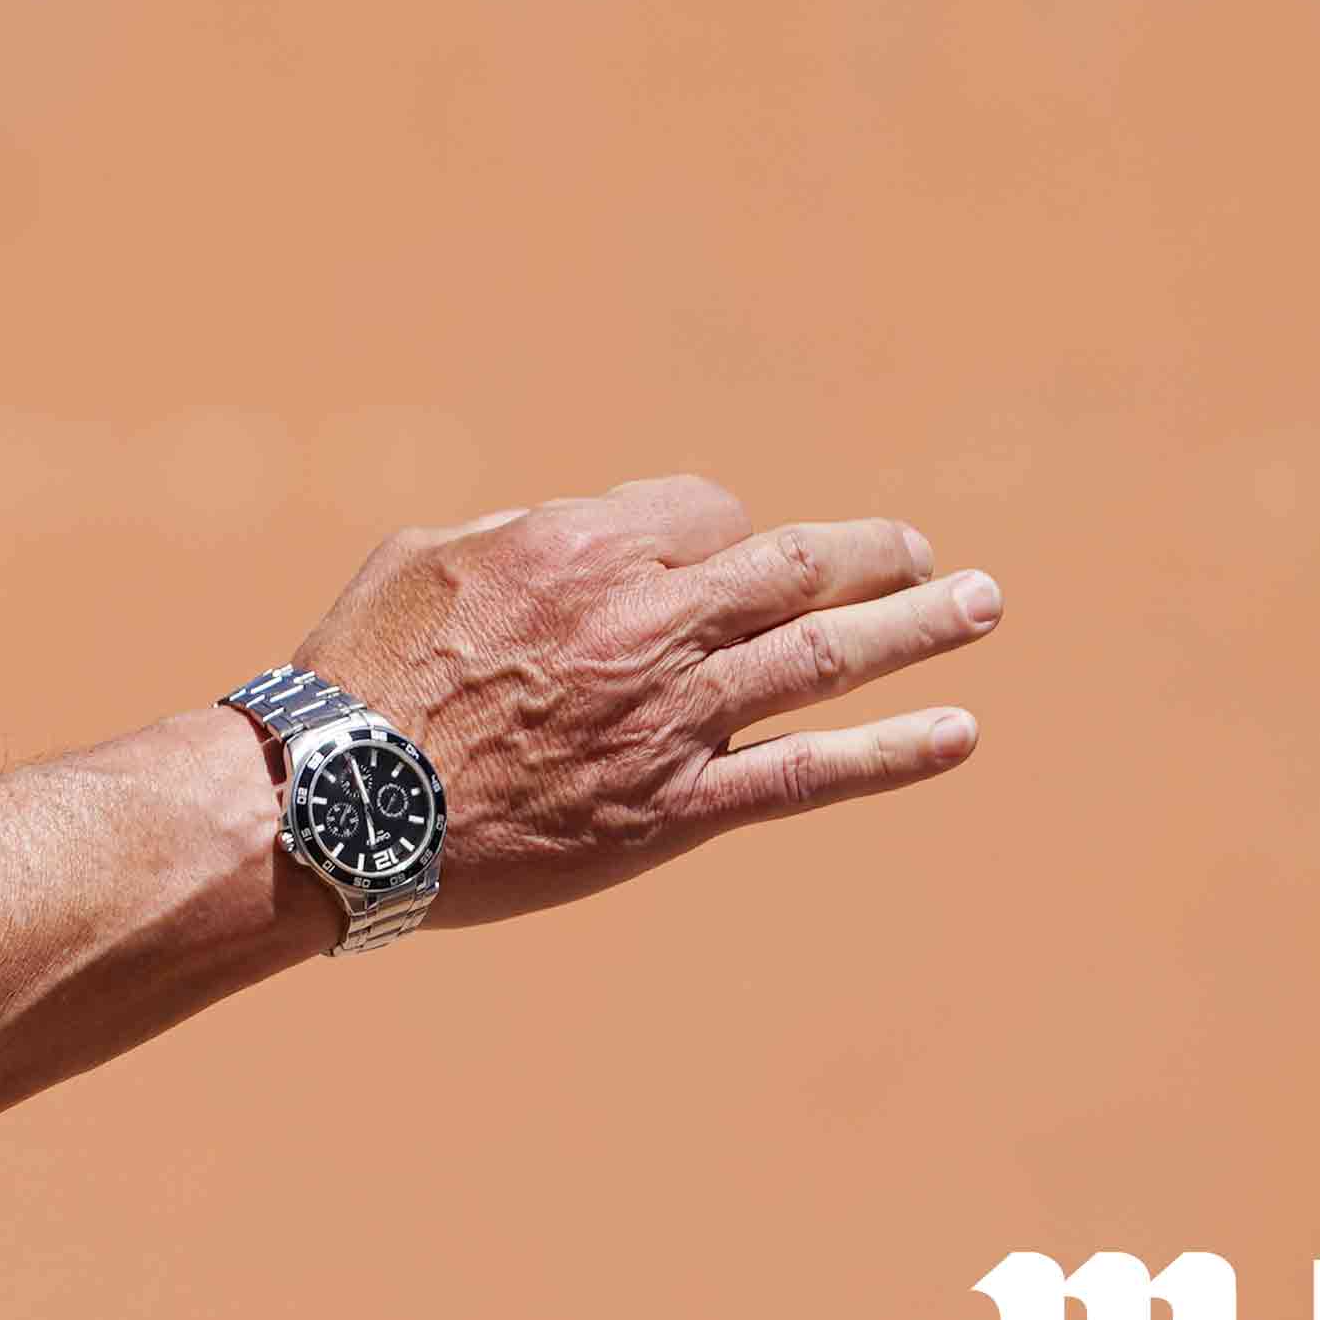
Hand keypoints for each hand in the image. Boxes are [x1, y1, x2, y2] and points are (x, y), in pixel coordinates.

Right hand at [286, 475, 995, 930]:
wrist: (337, 805)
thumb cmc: (358, 674)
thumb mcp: (426, 558)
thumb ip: (519, 534)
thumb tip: (580, 531)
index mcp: (582, 545)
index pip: (705, 511)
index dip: (720, 526)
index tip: (717, 552)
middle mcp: (646, 620)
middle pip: (792, 567)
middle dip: (871, 553)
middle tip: (921, 554)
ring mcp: (671, 717)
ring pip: (822, 657)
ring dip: (917, 626)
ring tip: (981, 604)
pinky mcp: (674, 808)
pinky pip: (804, 775)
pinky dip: (891, 754)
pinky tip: (959, 732)